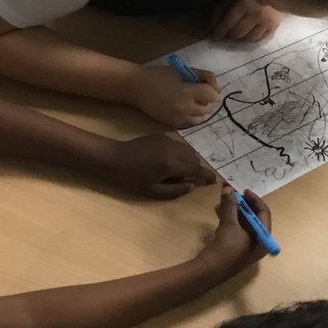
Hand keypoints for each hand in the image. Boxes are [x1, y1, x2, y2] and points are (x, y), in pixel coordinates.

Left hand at [100, 134, 214, 197]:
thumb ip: (175, 190)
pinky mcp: (161, 136)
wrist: (114, 158)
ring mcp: (167, 141)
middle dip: (196, 168)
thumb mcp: (152, 190)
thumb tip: (192, 186)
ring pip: (188, 149)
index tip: (213, 180)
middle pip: (194, 158)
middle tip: (189, 177)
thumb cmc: (131, 178)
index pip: (196, 170)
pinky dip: (179, 152)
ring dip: (189, 159)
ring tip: (179, 168)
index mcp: (171, 165)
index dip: (207, 176)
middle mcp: (173, 151)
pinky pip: (178, 144)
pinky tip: (168, 159)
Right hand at [132, 64, 220, 127]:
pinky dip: (190, 116)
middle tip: (199, 93)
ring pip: (200, 118)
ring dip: (200, 110)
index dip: (212, 90)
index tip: (205, 86)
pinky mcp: (171, 123)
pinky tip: (183, 107)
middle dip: (207, 100)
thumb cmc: (159, 75)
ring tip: (192, 101)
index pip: (212, 96)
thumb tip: (217, 88)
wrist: (136, 87)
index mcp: (187, 92)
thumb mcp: (183, 71)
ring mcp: (178, 117)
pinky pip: (189, 122)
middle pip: (208, 108)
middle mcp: (184, 107)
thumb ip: (203, 76)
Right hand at [202, 185, 272, 277]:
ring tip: (222, 201)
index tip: (244, 191)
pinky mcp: (236, 250)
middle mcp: (259, 243)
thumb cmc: (226, 246)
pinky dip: (229, 220)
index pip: (264, 214)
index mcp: (264, 238)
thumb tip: (228, 188)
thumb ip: (230, 205)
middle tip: (233, 194)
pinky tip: (218, 211)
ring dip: (234, 211)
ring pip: (244, 224)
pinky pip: (236, 230)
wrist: (210, 270)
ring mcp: (247, 247)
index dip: (254, 200)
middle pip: (254, 218)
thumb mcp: (229, 223)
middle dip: (242, 205)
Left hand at [211, 0, 283, 40]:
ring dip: (242, 35)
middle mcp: (256, 16)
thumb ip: (222, 9)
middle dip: (230, 33)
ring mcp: (267, 22)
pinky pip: (260, 39)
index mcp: (244, 5)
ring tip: (240, 30)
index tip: (214, 37)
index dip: (220, 31)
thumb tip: (214, 25)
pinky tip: (250, 33)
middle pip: (238, 33)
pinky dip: (253, 37)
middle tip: (228, 31)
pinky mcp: (275, 26)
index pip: (229, 23)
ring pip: (249, 38)